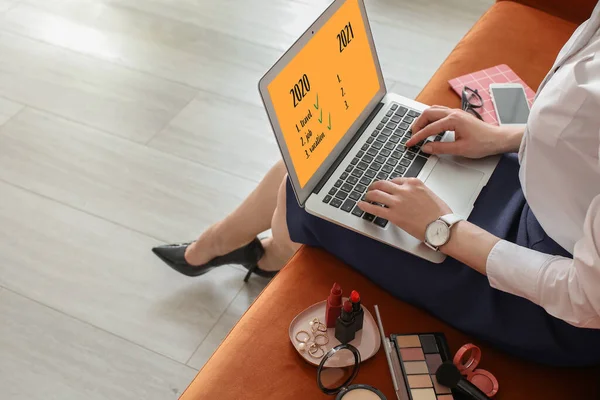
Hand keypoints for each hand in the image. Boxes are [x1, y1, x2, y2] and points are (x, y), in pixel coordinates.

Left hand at [358, 178, 451, 240]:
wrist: (442, 226)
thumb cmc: (440, 214)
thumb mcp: (430, 194)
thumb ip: (418, 191)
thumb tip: (411, 195)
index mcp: (414, 183)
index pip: (395, 180)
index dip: (388, 185)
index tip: (385, 188)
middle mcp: (404, 190)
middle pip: (383, 184)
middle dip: (375, 186)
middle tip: (371, 189)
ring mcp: (398, 202)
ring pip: (376, 194)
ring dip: (369, 195)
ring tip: (366, 197)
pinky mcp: (394, 215)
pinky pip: (375, 208)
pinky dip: (365, 206)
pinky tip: (361, 205)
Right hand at [406, 106, 522, 158]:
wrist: (498, 139)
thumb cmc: (483, 143)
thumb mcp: (460, 149)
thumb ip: (440, 148)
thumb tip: (426, 148)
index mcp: (453, 120)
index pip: (429, 128)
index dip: (417, 137)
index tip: (410, 143)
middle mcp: (453, 113)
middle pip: (428, 113)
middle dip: (417, 124)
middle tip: (412, 136)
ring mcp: (456, 112)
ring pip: (433, 110)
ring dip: (423, 119)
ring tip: (418, 130)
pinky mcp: (458, 115)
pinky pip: (439, 112)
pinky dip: (430, 118)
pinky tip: (429, 126)